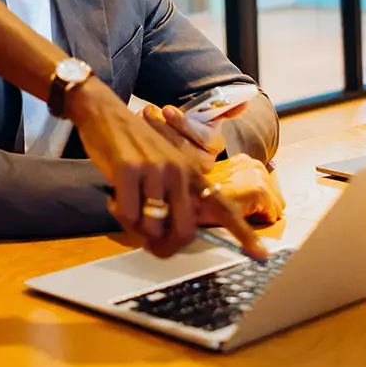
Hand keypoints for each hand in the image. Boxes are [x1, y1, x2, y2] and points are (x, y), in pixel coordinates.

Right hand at [68, 77, 267, 260]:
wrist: (104, 112)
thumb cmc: (132, 145)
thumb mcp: (163, 165)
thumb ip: (176, 195)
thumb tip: (176, 233)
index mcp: (191, 172)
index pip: (223, 207)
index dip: (243, 233)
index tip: (261, 255)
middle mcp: (179, 171)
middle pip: (185, 231)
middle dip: (165, 246)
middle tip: (150, 244)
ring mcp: (155, 170)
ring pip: (153, 227)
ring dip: (136, 227)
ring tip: (126, 206)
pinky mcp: (129, 170)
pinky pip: (128, 214)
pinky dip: (119, 214)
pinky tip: (114, 196)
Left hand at [141, 102, 248, 173]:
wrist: (181, 135)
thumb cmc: (192, 123)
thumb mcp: (208, 113)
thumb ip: (227, 107)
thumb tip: (246, 101)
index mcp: (214, 145)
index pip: (205, 137)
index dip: (185, 123)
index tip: (166, 109)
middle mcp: (203, 162)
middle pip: (183, 147)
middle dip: (163, 127)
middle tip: (148, 111)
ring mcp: (186, 172)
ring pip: (168, 154)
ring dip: (152, 133)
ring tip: (142, 117)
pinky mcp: (170, 177)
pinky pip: (155, 162)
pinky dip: (144, 143)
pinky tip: (137, 129)